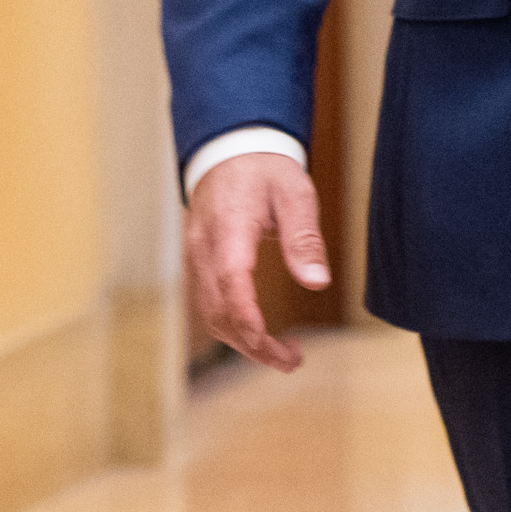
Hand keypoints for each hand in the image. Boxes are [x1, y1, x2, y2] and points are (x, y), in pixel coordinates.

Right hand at [185, 154, 330, 371]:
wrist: (228, 150)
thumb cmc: (265, 170)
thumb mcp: (295, 194)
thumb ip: (304, 238)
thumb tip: (316, 282)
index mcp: (228, 230)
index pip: (232, 286)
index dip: (250, 323)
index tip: (275, 349)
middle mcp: (203, 249)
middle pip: (218, 311)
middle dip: (253, 345)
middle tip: (292, 361)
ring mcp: (194, 258)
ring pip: (209, 314)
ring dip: (242, 342)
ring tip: (282, 356)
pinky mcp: (196, 264)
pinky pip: (206, 305)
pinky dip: (230, 327)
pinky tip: (257, 335)